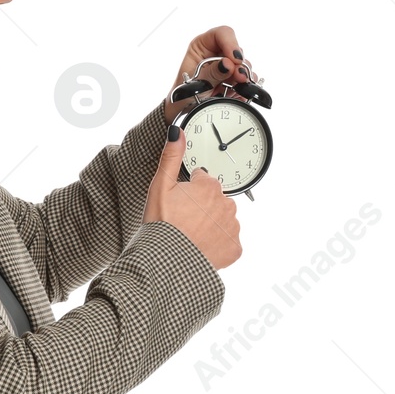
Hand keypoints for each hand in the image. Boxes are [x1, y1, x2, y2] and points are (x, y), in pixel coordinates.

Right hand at [144, 122, 241, 270]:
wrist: (166, 261)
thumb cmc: (161, 225)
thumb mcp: (160, 186)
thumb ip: (171, 156)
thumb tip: (177, 132)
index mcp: (210, 187)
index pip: (203, 181)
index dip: (189, 191)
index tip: (179, 203)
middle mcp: (226, 204)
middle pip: (215, 200)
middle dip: (202, 207)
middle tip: (183, 220)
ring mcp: (232, 227)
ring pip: (223, 221)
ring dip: (212, 225)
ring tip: (191, 234)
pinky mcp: (235, 248)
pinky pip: (229, 242)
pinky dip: (218, 245)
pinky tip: (202, 247)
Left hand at [162, 25, 253, 122]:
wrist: (185, 112)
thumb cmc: (184, 95)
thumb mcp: (196, 84)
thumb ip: (212, 73)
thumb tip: (228, 64)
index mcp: (202, 46)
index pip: (222, 34)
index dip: (231, 43)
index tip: (235, 59)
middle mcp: (216, 53)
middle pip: (236, 49)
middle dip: (239, 64)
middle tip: (240, 78)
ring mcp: (226, 66)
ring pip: (243, 64)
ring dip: (243, 76)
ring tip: (236, 88)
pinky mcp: (234, 78)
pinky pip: (247, 78)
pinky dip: (246, 86)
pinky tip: (240, 93)